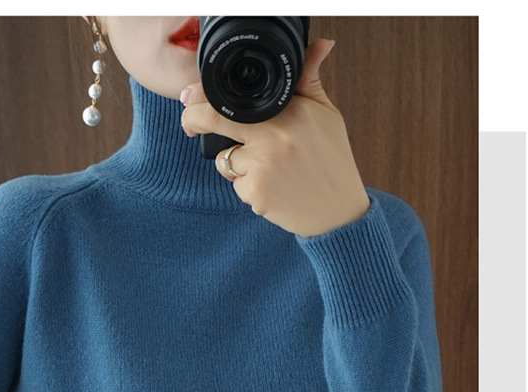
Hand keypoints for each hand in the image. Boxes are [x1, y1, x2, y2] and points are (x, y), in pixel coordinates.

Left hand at [179, 39, 370, 236]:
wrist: (338, 211)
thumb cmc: (332, 160)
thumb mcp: (326, 114)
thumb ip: (309, 80)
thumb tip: (319, 45)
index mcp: (288, 111)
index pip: (234, 97)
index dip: (204, 96)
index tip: (191, 97)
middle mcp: (272, 136)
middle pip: (213, 121)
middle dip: (192, 120)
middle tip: (189, 126)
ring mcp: (262, 165)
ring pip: (224, 159)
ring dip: (234, 163)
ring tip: (268, 168)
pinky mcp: (256, 193)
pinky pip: (236, 184)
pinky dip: (247, 186)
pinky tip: (272, 187)